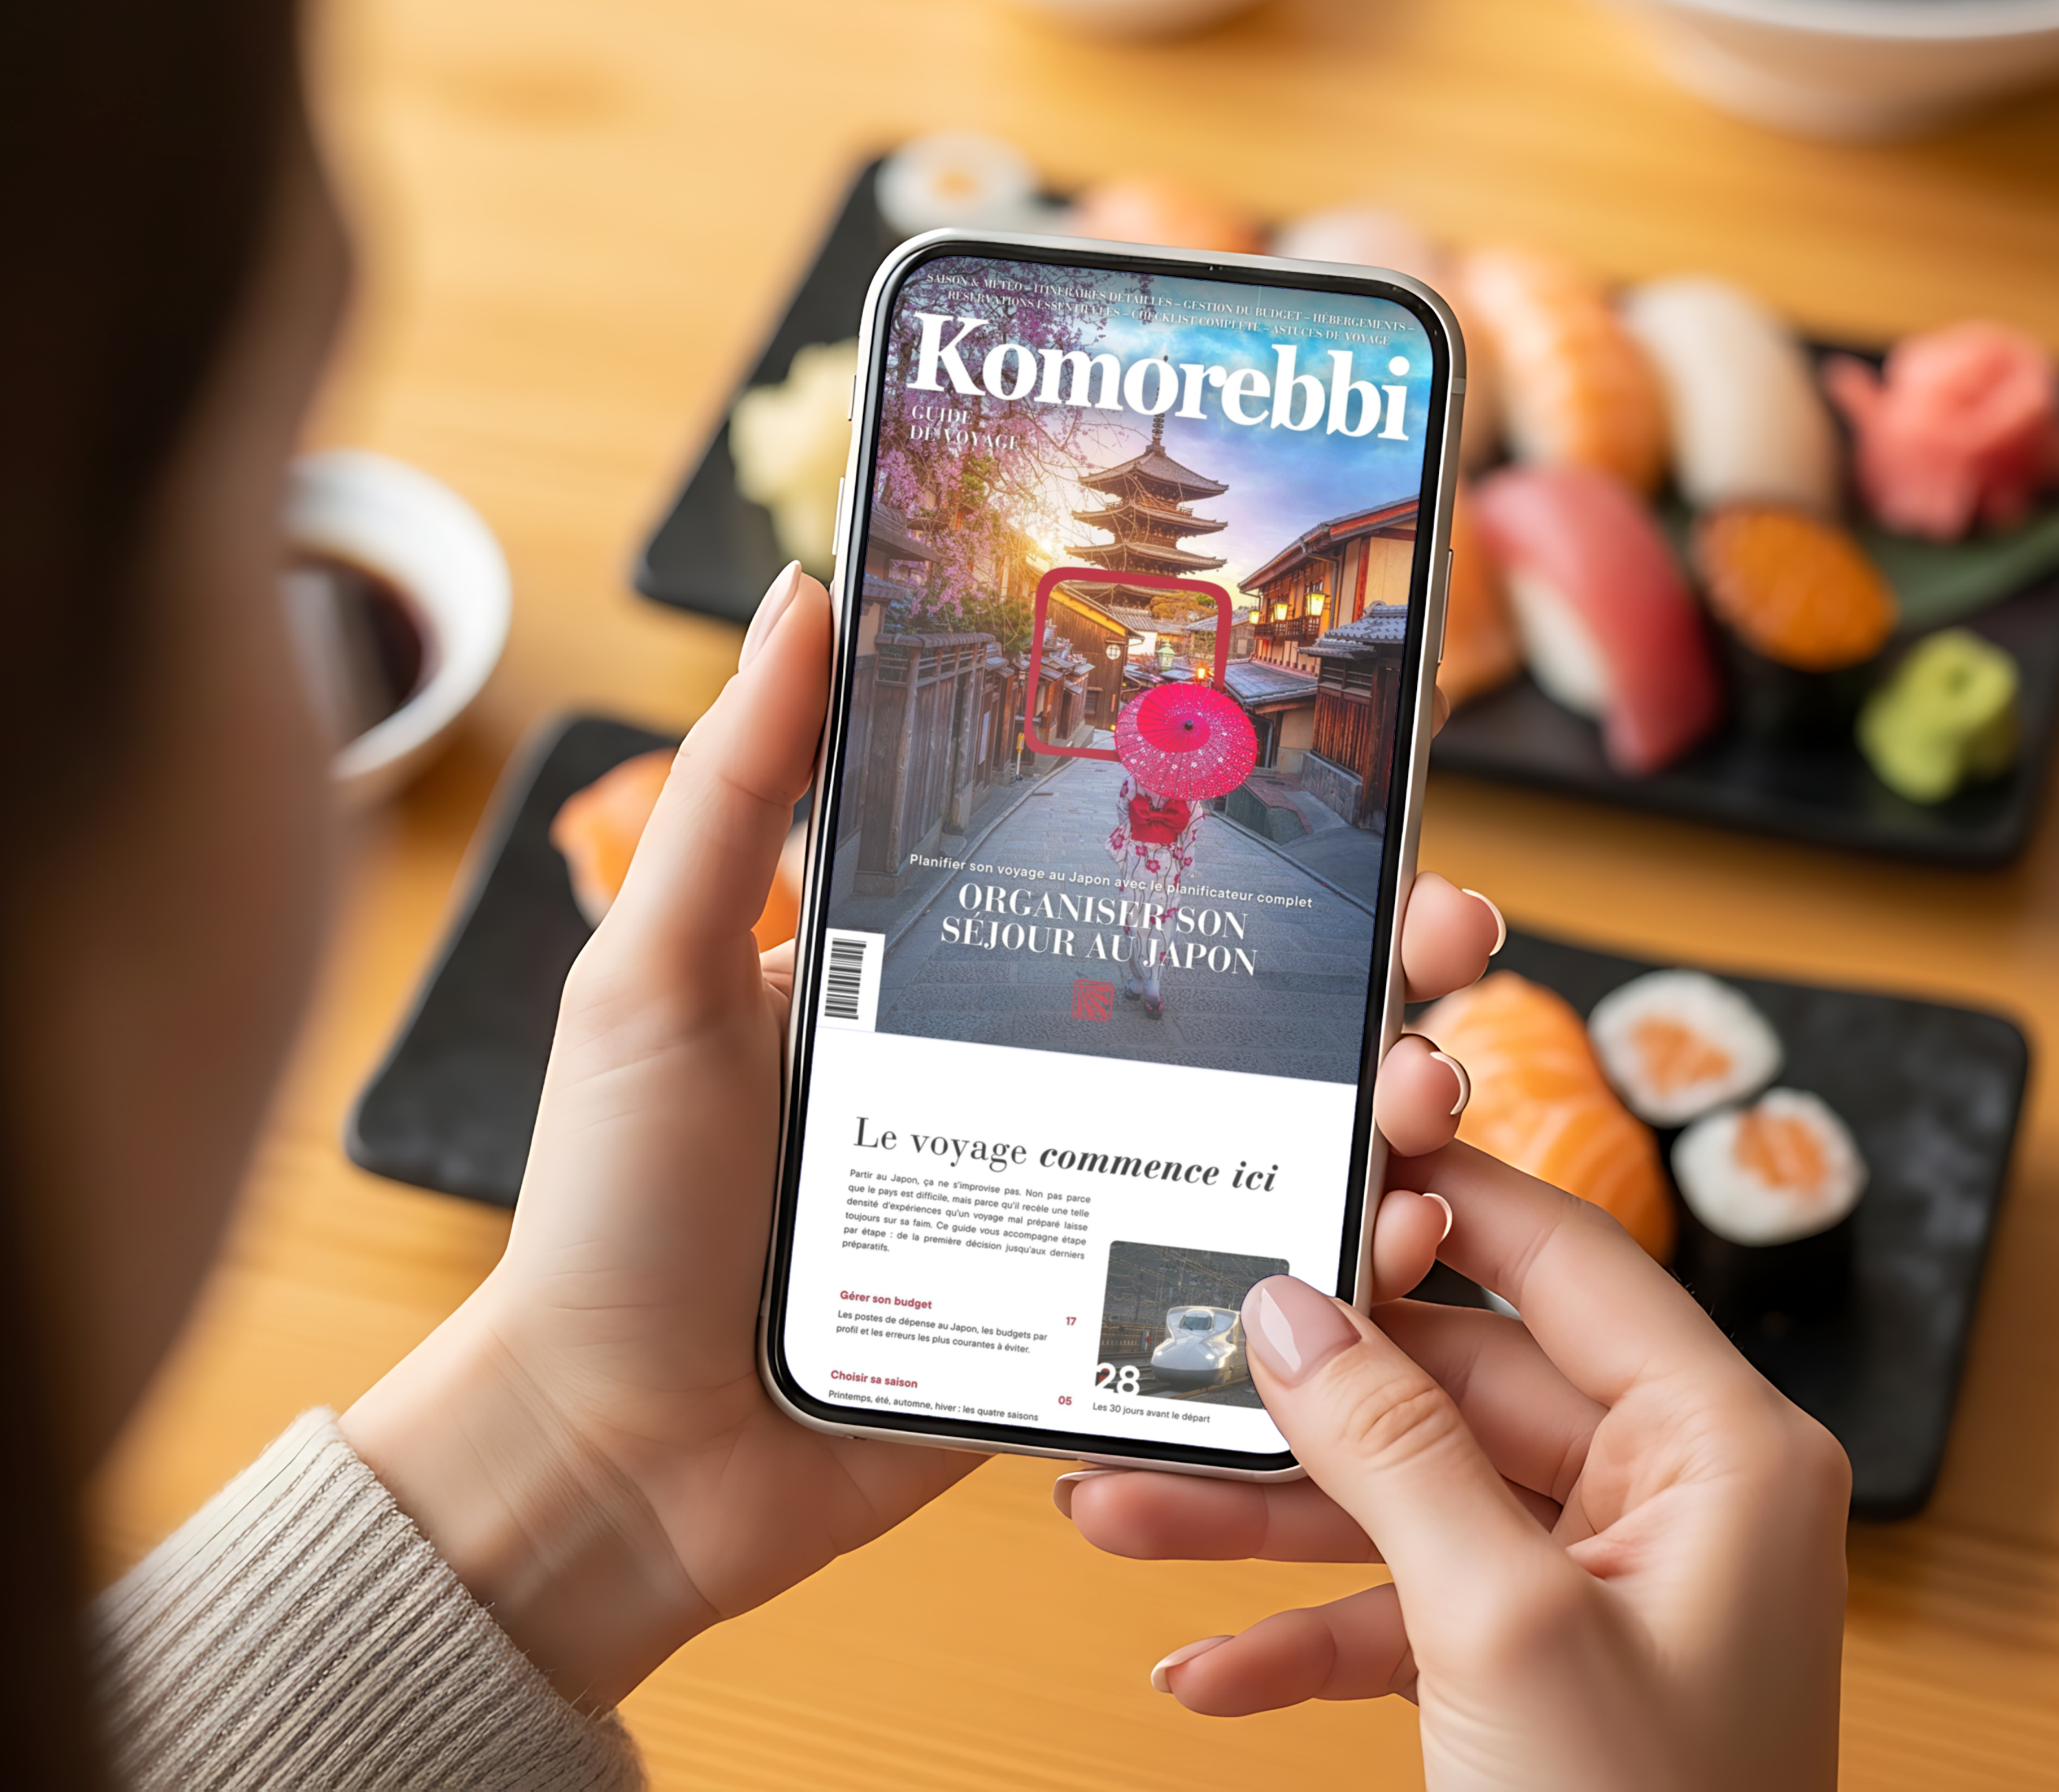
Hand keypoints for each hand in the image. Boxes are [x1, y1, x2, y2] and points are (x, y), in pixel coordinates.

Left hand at [340, 561, 1507, 1706]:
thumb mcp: (656, 977)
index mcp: (940, 983)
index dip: (1255, 835)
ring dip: (1380, 1104)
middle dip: (1373, 966)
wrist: (606, 1463)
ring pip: (1267, 1142)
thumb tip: (802, 594)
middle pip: (1241, 1006)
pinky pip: (1233, 1291)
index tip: (1366, 797)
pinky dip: (1334, 1261)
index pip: (1129, 879)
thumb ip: (735, 795)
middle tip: (1452, 937)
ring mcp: (1065, 1213)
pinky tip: (1394, 1229)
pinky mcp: (1084, 1339)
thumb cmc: (613, 1216)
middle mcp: (1022, 1085)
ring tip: (1425, 1089)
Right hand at [1062, 1144, 1851, 1791]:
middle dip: (1301, 1397)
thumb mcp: (1504, 1626)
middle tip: (1170, 1357)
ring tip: (1123, 1504)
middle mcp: (1675, 1500)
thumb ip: (1393, 1452)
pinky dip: (1306, 1632)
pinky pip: (1408, 1610)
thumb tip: (1294, 1311)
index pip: (1566, 1261)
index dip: (1441, 1193)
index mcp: (1725, 1452)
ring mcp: (1605, 1588)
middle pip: (1460, 1386)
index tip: (1326, 1142)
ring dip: (1266, 1519)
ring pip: (1409, 1500)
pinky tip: (1207, 1663)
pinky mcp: (1541, 1672)